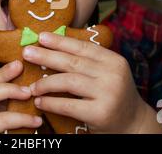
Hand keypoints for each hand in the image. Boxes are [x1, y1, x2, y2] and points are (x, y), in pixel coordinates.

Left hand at [22, 32, 161, 133]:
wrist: (135, 125)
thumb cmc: (114, 96)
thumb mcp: (108, 73)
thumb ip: (89, 62)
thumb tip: (55, 46)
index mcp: (113, 60)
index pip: (82, 47)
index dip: (60, 41)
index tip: (41, 36)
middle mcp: (112, 74)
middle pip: (72, 62)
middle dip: (47, 56)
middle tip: (27, 53)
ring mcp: (108, 93)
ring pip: (68, 81)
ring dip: (46, 83)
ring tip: (32, 86)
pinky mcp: (100, 113)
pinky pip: (68, 105)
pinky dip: (51, 103)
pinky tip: (40, 102)